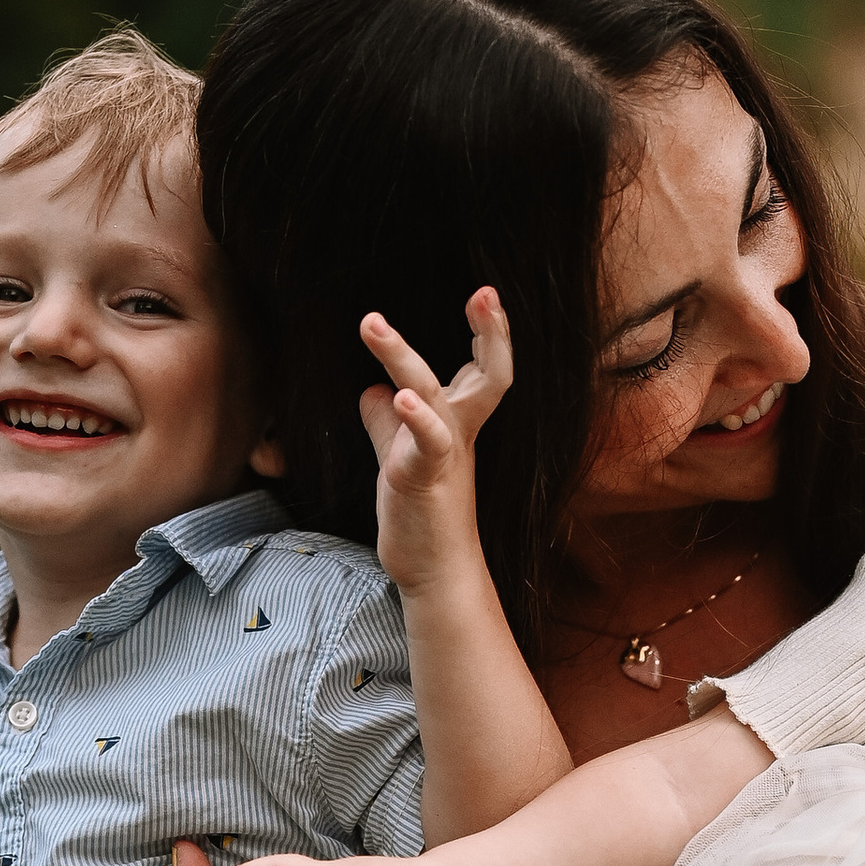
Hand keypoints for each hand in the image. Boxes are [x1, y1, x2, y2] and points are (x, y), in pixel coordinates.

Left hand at [360, 288, 511, 597]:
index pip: (482, 370)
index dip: (489, 334)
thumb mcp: (398, 459)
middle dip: (492, 332)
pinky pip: (423, 443)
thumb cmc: (421, 519)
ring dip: (400, 355)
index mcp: (456, 425)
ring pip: (434, 395)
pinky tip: (397, 395)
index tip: (486, 296)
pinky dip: (413, 417)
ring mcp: (442, 456)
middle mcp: (458, 434)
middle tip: (486, 292)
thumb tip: (372, 392)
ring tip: (372, 323)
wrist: (434, 574)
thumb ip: (386, 424)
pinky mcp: (421, 479)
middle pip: (489, 375)